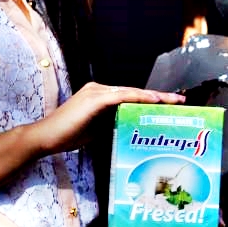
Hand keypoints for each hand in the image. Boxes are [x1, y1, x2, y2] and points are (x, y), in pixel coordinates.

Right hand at [34, 82, 184, 155]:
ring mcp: (97, 92)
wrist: (47, 137)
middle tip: (180, 101)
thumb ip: (112, 124)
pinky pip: (122, 96)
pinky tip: (154, 101)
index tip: (169, 105)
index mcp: (100, 95)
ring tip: (173, 101)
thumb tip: (131, 129)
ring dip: (154, 96)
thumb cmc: (69, 135)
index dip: (150, 100)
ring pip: (131, 92)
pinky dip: (139, 98)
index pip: (130, 96)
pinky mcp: (95, 99)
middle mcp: (99, 89)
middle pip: (134, 92)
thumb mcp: (96, 129)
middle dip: (158, 97)